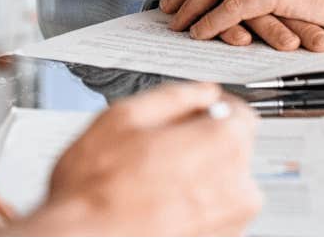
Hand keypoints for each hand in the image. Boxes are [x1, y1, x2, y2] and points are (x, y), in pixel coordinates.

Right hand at [19, 82, 260, 235]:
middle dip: (201, 146)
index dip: (211, 109)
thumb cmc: (96, 191)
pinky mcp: (219, 243)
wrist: (83, 242)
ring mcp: (231, 223)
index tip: (192, 115)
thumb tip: (200, 93)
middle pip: (231, 151)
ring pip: (221, 185)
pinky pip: (212, 215)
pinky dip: (192, 209)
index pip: (240, 113)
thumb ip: (173, 97)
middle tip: (158, 152)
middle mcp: (238, 187)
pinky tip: (157, 208)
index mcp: (222, 145)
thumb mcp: (123, 118)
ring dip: (197, 180)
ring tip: (152, 185)